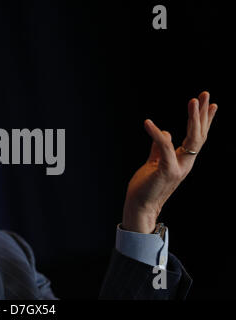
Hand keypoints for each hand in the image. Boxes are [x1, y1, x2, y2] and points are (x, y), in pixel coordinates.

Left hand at [122, 91, 217, 232]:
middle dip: (203, 114)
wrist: (139, 206)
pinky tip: (147, 122)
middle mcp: (185, 163)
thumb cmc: (145, 186)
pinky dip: (156, 134)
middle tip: (205, 94)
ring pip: (192, 139)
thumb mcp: (154, 162)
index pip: (197, 137)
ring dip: (194, 118)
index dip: (204, 121)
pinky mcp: (167, 171)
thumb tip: (166, 132)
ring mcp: (178, 168)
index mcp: (182, 160)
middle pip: (199, 135)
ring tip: (193, 100)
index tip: (211, 104)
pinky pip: (164, 147)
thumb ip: (159, 148)